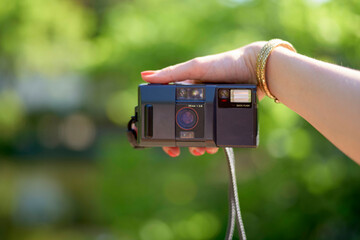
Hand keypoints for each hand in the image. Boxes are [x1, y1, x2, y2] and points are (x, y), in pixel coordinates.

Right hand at [140, 41, 265, 156]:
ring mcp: (211, 110)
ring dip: (195, 145)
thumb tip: (145, 75)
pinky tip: (213, 147)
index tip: (157, 138)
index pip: (168, 109)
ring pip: (199, 133)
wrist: (256, 70)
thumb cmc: (225, 63)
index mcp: (186, 89)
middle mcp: (197, 101)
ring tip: (198, 151)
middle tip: (175, 152)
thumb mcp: (196, 69)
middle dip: (178, 141)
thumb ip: (172, 74)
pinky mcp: (225, 116)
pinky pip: (215, 133)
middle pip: (182, 126)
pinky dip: (212, 143)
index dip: (161, 124)